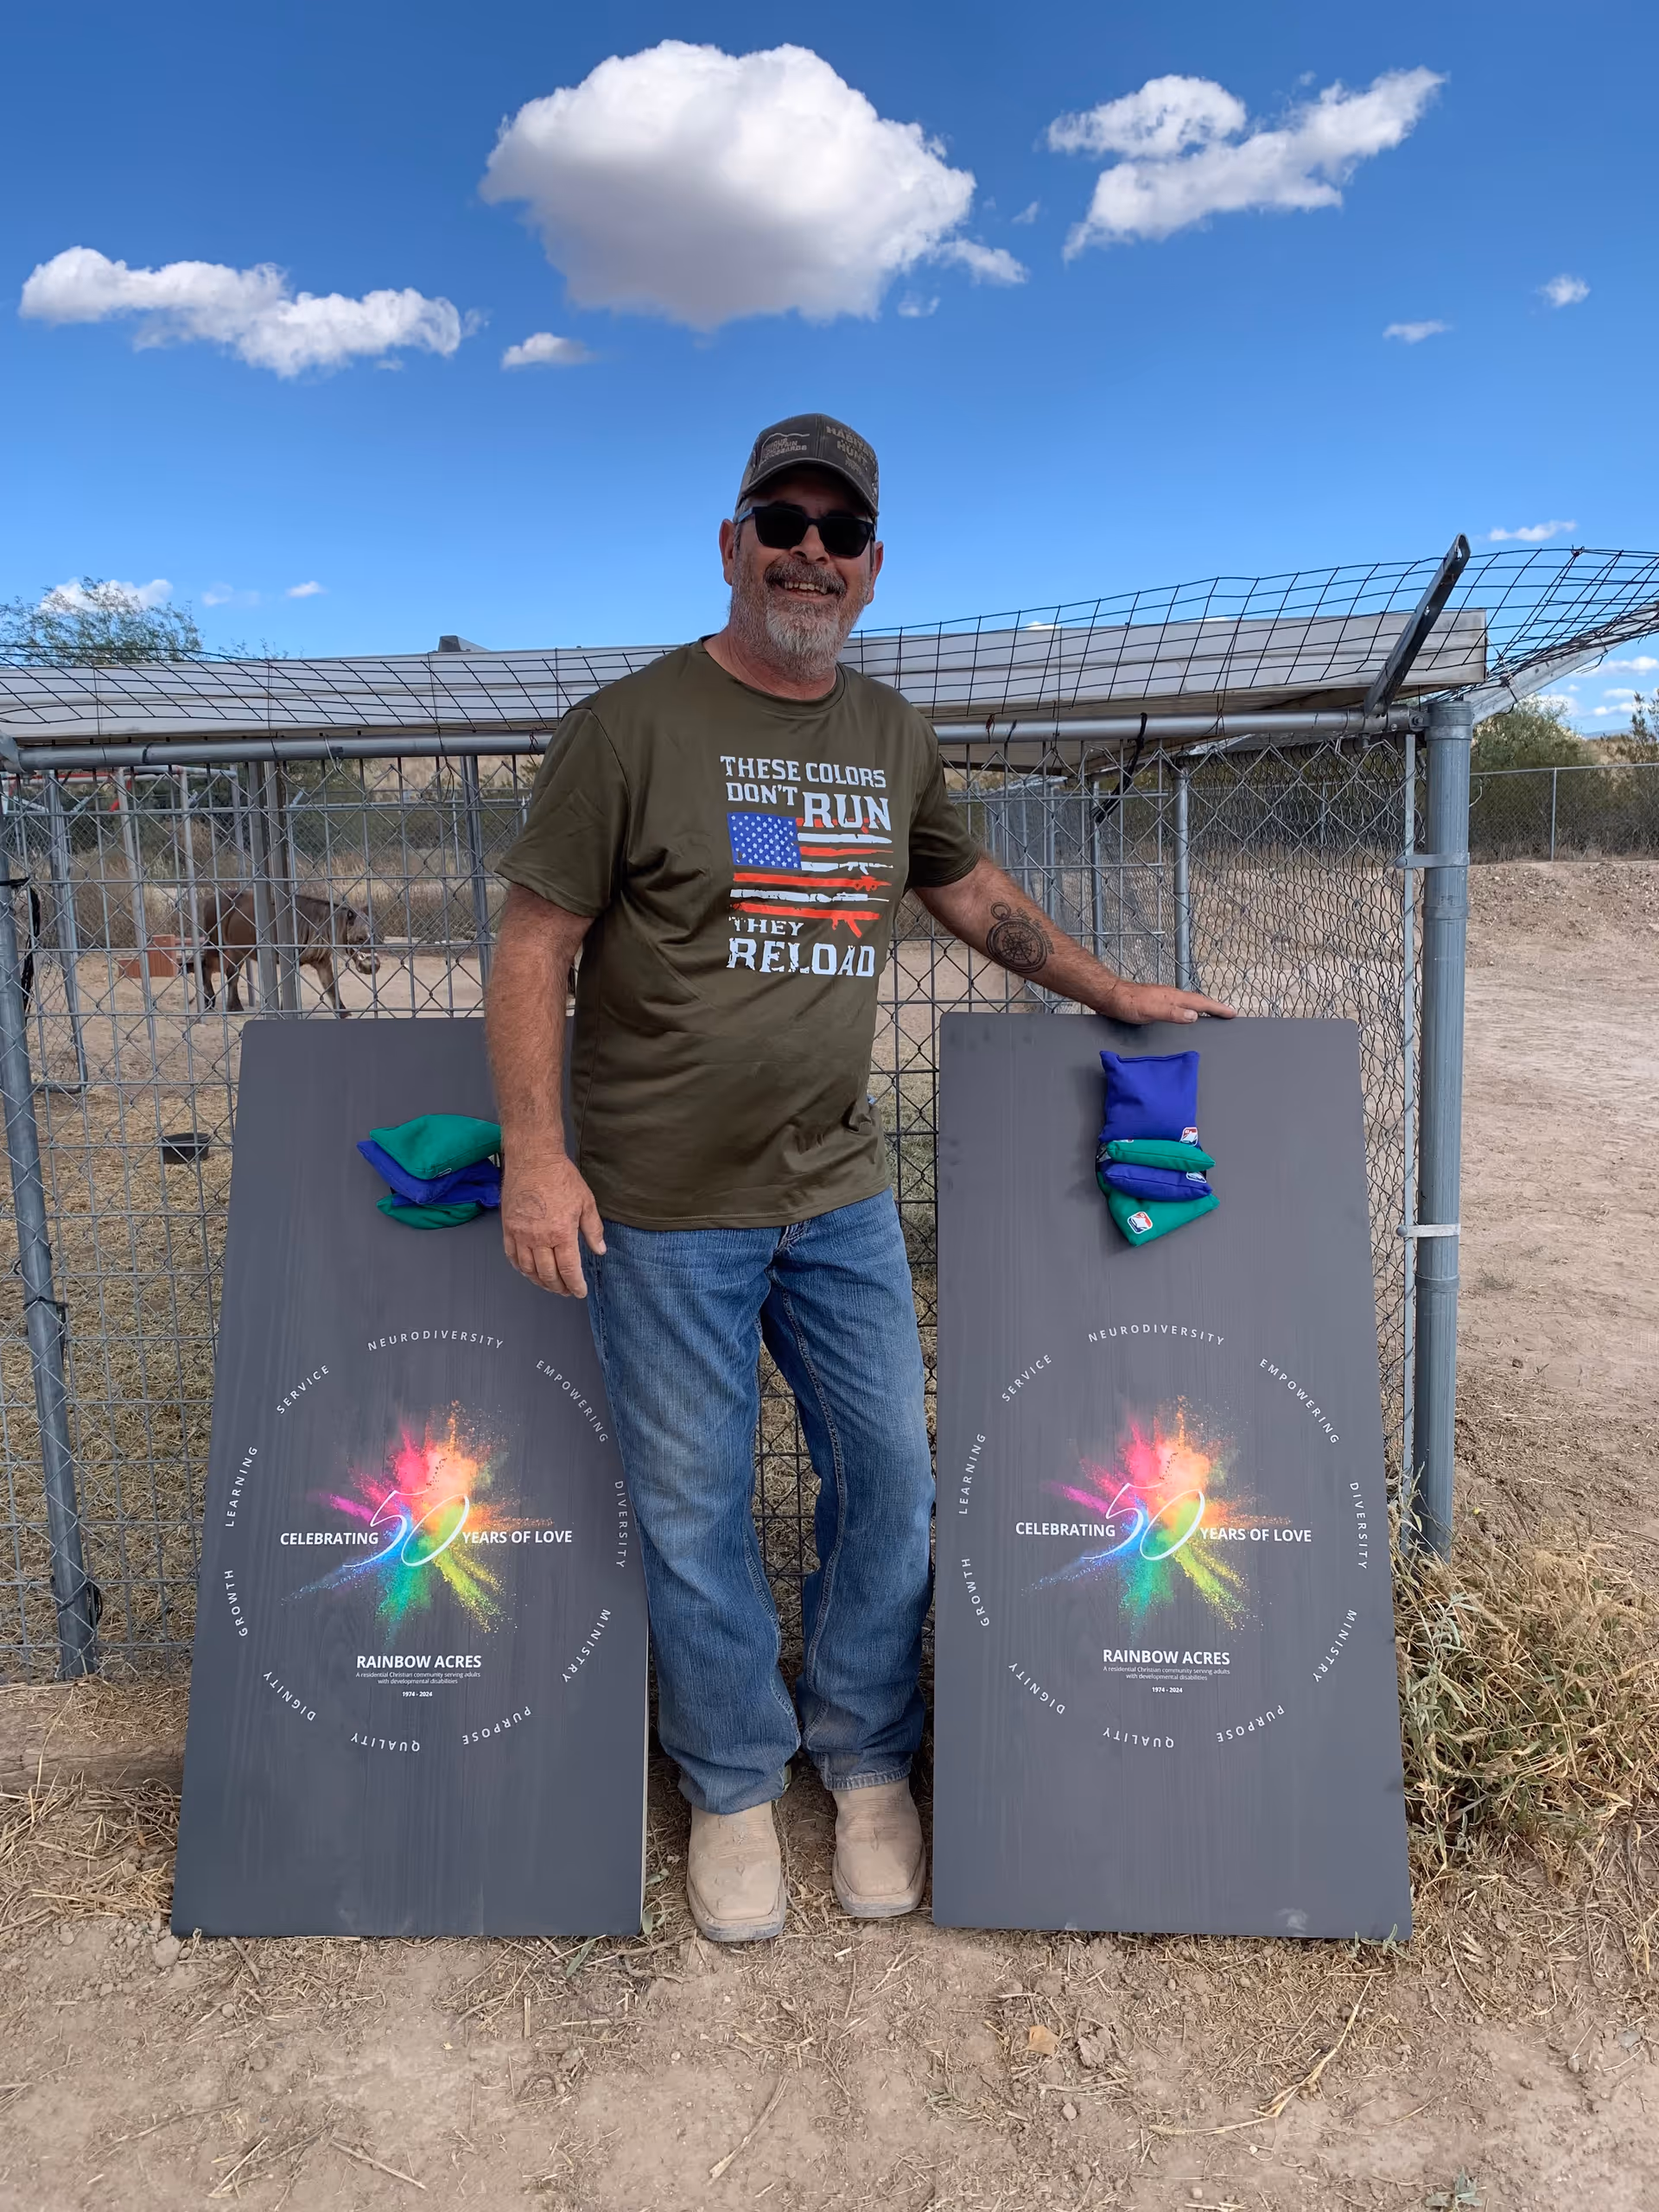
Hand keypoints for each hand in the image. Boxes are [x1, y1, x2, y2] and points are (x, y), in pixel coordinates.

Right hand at [500, 1152, 605, 1296]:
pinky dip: (520, 1268)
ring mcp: (521, 1234)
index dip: (575, 1284)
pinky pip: (512, 1256)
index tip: (579, 1291)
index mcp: (561, 1233)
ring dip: (540, 1281)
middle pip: (548, 1274)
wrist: (533, 1159)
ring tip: (549, 1284)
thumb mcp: (586, 1202)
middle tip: (565, 1290)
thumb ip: (593, 1230)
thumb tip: (600, 1250)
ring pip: (528, 1269)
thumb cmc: (560, 1177)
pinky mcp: (508, 1228)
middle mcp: (539, 1238)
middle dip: (558, 1287)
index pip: (568, 1269)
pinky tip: (528, 1271)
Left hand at [1099, 981, 1235, 1024]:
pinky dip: (1189, 1008)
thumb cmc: (1127, 1003)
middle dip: (1215, 1007)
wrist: (1110, 996)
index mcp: (1174, 997)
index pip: (1201, 1003)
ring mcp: (1164, 997)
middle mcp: (1171, 995)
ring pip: (1189, 1002)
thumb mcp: (1151, 1010)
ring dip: (1203, 1007)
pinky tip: (1185, 1013)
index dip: (1217, 1008)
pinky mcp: (1157, 1001)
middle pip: (1199, 1000)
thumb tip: (1194, 1015)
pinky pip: (1180, 1004)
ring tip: (1212, 1013)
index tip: (1231, 1012)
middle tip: (1228, 1013)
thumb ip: (1172, 1012)